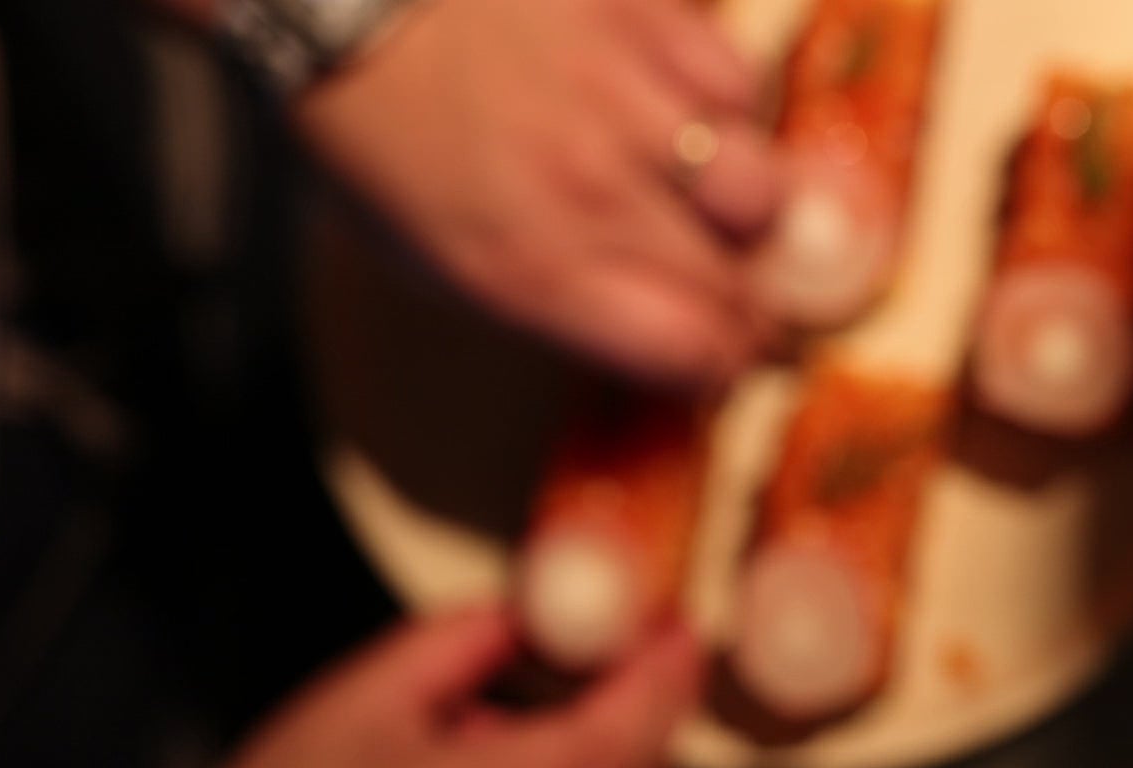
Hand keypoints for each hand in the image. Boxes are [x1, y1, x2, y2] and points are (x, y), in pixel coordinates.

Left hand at [298, 0, 784, 381]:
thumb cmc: (374, 132)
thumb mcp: (426, 256)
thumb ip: (538, 299)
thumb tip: (638, 328)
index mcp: (531, 271)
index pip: (692, 352)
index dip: (720, 368)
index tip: (720, 363)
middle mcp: (594, 196)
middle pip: (736, 286)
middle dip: (751, 309)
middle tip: (744, 304)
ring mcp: (628, 105)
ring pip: (757, 191)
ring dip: (746, 212)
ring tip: (718, 205)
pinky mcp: (646, 23)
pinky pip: (734, 87)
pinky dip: (724, 110)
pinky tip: (686, 113)